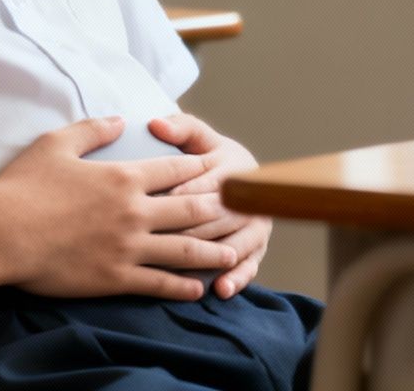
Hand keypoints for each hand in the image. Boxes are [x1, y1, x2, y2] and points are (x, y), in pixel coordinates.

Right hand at [0, 115, 239, 300]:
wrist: (1, 233)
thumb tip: (119, 119)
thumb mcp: (55, 144)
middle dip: (218, 211)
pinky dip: (182, 287)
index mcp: (123, 177)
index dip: (199, 169)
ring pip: (184, 250)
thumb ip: (92, 130)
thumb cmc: (23, 186)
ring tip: (231, 254)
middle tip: (239, 213)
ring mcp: (128, 247)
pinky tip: (198, 290)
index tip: (217, 170)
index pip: (174, 170)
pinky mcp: (115, 278)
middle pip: (190, 210)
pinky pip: (159, 283)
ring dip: (212, 252)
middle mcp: (134, 212)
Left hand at [146, 113, 271, 299]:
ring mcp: (256, 225)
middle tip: (157, 241)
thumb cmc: (210, 157)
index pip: (207, 182)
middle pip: (219, 216)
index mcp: (233, 167)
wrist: (243, 177)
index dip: (183, 192)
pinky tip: (220, 288)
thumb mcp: (198, 138)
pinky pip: (250, 265)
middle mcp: (249, 198)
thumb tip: (156, 124)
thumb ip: (180, 128)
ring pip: (233, 242)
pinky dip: (237, 278)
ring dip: (210, 256)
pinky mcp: (258, 248)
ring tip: (185, 268)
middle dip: (190, 228)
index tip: (155, 201)